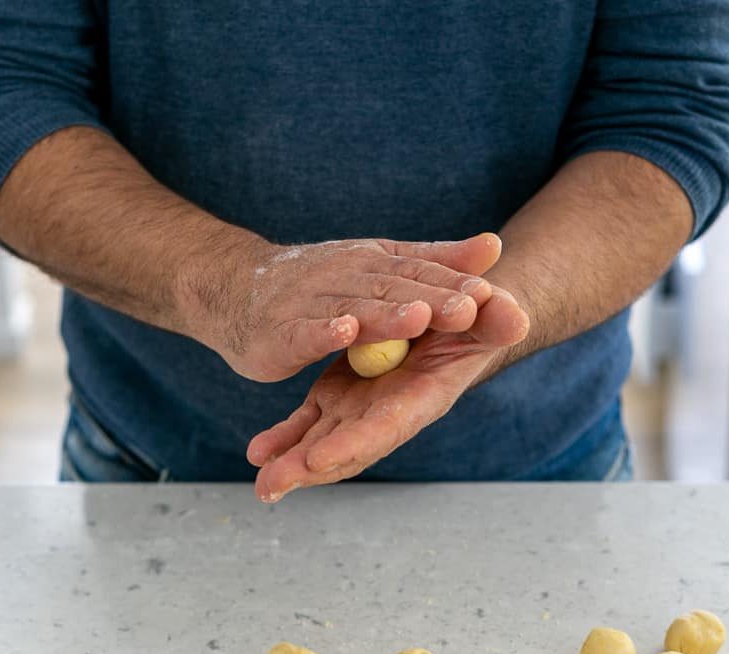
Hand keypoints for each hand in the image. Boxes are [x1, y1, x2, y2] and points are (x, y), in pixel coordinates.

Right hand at [176, 232, 502, 381]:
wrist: (234, 290)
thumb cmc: (316, 284)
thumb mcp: (377, 266)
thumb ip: (433, 261)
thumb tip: (494, 245)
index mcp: (371, 262)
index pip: (419, 272)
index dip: (453, 282)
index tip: (490, 293)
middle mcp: (343, 276)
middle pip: (392, 288)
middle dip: (431, 298)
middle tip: (469, 308)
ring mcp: (310, 303)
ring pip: (353, 308)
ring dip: (385, 314)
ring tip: (418, 318)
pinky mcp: (280, 333)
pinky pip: (304, 332)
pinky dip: (322, 331)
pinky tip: (344, 331)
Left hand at [247, 287, 529, 500]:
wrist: (453, 322)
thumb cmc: (476, 319)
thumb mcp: (489, 313)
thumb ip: (499, 318)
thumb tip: (515, 317)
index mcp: (422, 396)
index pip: (387, 426)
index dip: (355, 442)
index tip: (319, 460)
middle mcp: (388, 412)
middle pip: (346, 446)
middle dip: (309, 468)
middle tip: (271, 484)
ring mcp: (360, 408)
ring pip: (321, 441)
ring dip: (290, 463)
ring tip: (260, 482)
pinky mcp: (339, 397)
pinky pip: (307, 423)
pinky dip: (284, 438)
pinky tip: (259, 452)